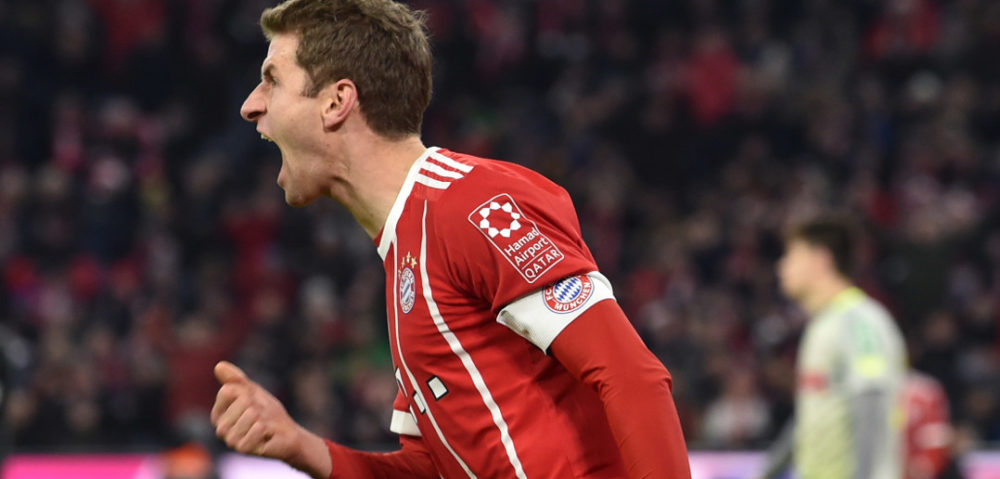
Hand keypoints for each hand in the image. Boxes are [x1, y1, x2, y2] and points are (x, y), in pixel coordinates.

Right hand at [210, 361, 330, 476]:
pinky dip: (267, 427)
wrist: (285, 434)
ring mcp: (230, 440)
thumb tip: (219, 365)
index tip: (252, 402)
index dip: (247, 393)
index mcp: (218, 414)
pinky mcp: (243, 449)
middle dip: (258, 405)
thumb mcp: (252, 391)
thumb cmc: (266, 412)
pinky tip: (266, 434)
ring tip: (264, 425)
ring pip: (251, 414)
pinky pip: (258, 428)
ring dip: (263, 416)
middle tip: (261, 416)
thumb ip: (236, 379)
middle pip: (242, 402)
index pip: (228, 391)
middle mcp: (220, 428)